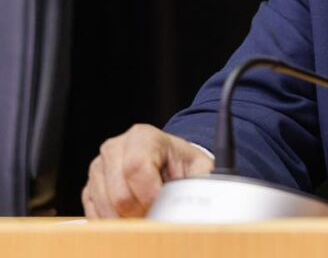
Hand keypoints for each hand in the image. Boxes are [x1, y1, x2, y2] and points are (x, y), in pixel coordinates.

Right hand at [82, 124, 213, 217]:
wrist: (166, 160)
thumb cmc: (181, 162)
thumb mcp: (198, 165)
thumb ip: (201, 179)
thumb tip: (206, 198)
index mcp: (142, 137)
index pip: (136, 168)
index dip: (150, 195)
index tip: (162, 205)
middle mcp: (115, 148)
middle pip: (120, 193)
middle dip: (141, 211)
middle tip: (156, 214)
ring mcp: (99, 167)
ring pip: (106, 206)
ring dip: (127, 219)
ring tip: (146, 213)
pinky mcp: (89, 186)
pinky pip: (94, 212)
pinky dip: (114, 222)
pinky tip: (130, 217)